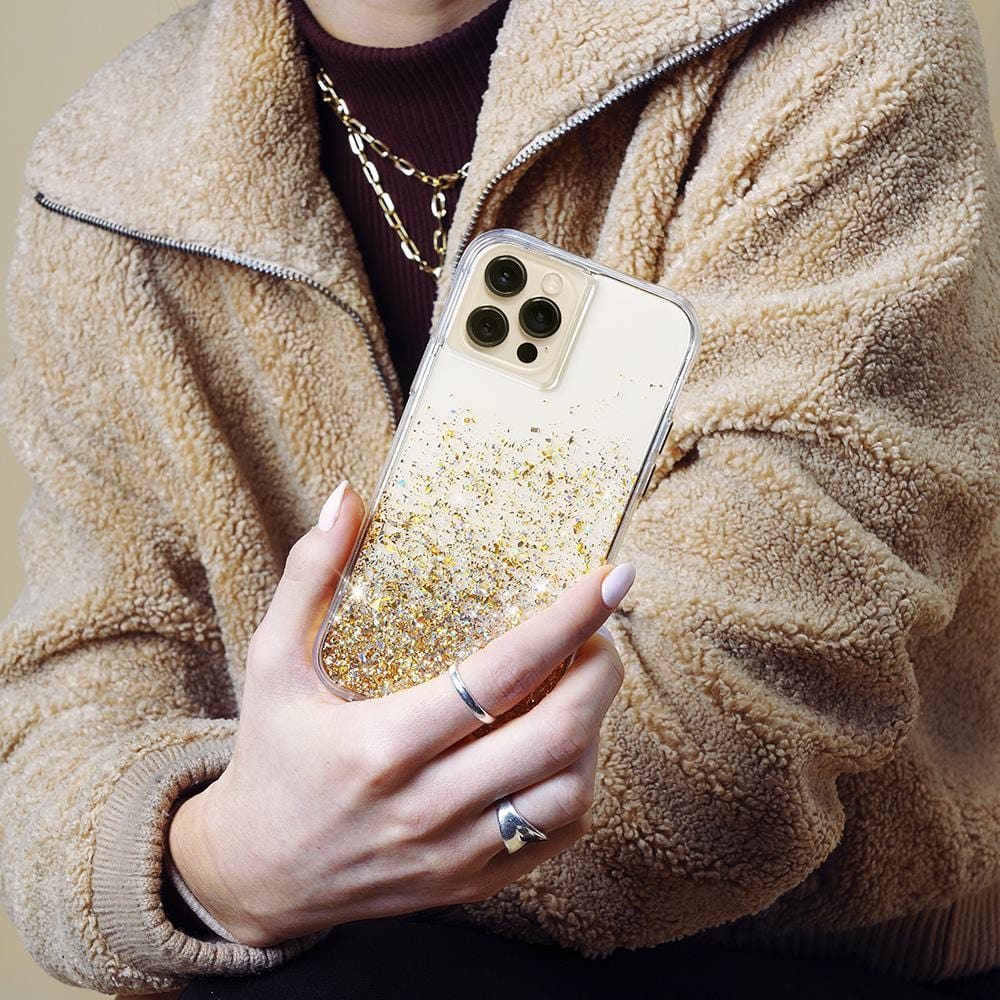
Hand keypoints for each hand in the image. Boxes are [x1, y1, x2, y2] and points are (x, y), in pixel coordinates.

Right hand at [168, 480, 633, 946]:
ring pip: (567, 792)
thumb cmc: (269, 758)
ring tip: (582, 687)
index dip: (568, 620)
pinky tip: (564, 748)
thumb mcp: (270, 663)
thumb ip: (309, 577)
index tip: (612, 578)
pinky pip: (554, 837)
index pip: (502, 674)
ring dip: (595, 731)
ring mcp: (453, 853)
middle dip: (600, 674)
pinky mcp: (468, 884)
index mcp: (382, 744)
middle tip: (601, 634)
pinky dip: (577, 785)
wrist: (256, 878)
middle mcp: (425, 805)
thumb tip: (347, 498)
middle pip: (554, 735)